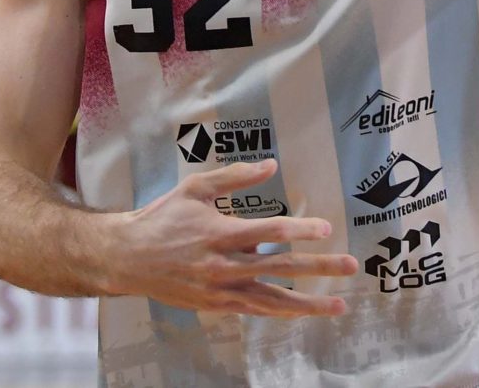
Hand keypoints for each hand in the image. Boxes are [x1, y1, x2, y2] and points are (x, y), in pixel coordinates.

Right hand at [114, 158, 358, 316]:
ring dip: (308, 303)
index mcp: (220, 233)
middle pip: (280, 268)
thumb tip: (271, 166)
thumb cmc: (163, 217)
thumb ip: (235, 177)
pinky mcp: (216, 306)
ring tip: (338, 305)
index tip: (325, 229)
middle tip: (350, 266)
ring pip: (272, 300)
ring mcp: (221, 290)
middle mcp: (224, 266)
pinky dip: (280, 312)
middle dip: (318, 268)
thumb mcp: (195, 188)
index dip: (299, 230)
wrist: (128, 258)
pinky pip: (255, 311)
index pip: (268, 233)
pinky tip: (302, 311)